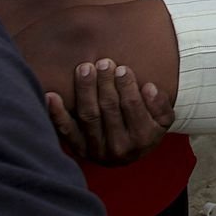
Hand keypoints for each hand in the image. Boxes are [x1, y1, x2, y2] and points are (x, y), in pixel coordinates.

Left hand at [46, 59, 173, 165]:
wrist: (131, 152)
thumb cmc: (148, 127)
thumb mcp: (164, 119)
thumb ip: (161, 104)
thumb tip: (148, 88)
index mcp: (142, 139)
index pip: (132, 106)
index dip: (126, 85)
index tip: (121, 68)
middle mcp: (119, 148)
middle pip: (109, 108)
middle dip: (105, 83)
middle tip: (103, 63)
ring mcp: (97, 150)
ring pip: (88, 116)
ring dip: (85, 90)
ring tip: (85, 68)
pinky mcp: (79, 150)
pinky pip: (66, 131)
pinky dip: (57, 114)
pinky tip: (51, 95)